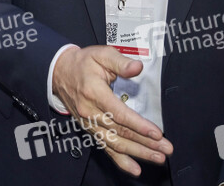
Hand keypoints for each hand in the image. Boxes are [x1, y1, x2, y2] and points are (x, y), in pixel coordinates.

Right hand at [52, 45, 172, 175]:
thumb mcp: (101, 55)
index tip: (156, 133)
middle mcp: (90, 111)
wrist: (58, 71)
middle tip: (165, 149)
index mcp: (94, 92)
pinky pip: (104, 147)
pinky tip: (134, 168)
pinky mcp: (89, 128)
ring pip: (114, 142)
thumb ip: (120, 62)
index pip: (119, 113)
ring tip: (157, 157)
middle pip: (120, 132)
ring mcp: (88, 122)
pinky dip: (120, 160)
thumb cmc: (82, 63)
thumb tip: (137, 67)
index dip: (139, 125)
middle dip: (145, 143)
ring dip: (137, 152)